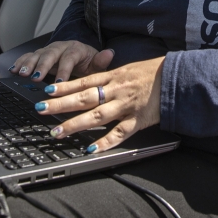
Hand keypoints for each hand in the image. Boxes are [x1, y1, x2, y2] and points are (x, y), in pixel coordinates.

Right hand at [10, 40, 113, 81]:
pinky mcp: (39, 55)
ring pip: (37, 55)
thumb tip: (110, 53)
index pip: (69, 59)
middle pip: (50, 55)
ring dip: (28, 64)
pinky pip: (28, 57)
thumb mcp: (96, 64)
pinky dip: (20, 62)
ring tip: (21, 74)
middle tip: (35, 78)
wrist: (80, 54)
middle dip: (42, 65)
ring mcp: (48, 51)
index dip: (63, 71)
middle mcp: (60, 48)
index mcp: (75, 50)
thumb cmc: (87, 63)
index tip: (58, 83)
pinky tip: (13, 70)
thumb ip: (101, 61)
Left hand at [34, 56, 164, 152]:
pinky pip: (119, 133)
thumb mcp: (126, 69)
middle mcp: (117, 90)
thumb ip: (107, 75)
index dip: (65, 86)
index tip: (46, 90)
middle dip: (60, 104)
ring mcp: (127, 106)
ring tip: (57, 132)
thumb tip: (86, 82)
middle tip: (41, 110)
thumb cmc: (151, 73)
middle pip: (85, 98)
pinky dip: (105, 142)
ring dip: (75, 124)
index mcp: (114, 76)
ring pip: (97, 116)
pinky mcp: (138, 120)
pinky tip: (91, 149)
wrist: (177, 78)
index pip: (84, 81)